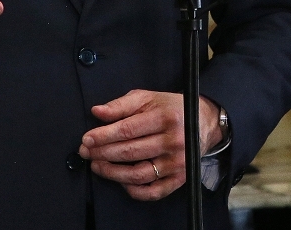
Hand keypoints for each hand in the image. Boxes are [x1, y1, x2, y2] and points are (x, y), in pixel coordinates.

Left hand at [79, 90, 221, 200]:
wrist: (204, 122)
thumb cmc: (171, 109)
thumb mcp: (148, 98)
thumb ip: (121, 105)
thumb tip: (97, 112)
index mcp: (166, 118)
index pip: (127, 130)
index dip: (103, 136)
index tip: (86, 139)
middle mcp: (174, 141)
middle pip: (130, 152)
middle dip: (102, 153)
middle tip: (86, 152)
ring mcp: (178, 162)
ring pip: (138, 174)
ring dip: (112, 173)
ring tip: (97, 166)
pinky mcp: (180, 178)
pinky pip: (153, 191)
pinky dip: (134, 190)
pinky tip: (121, 181)